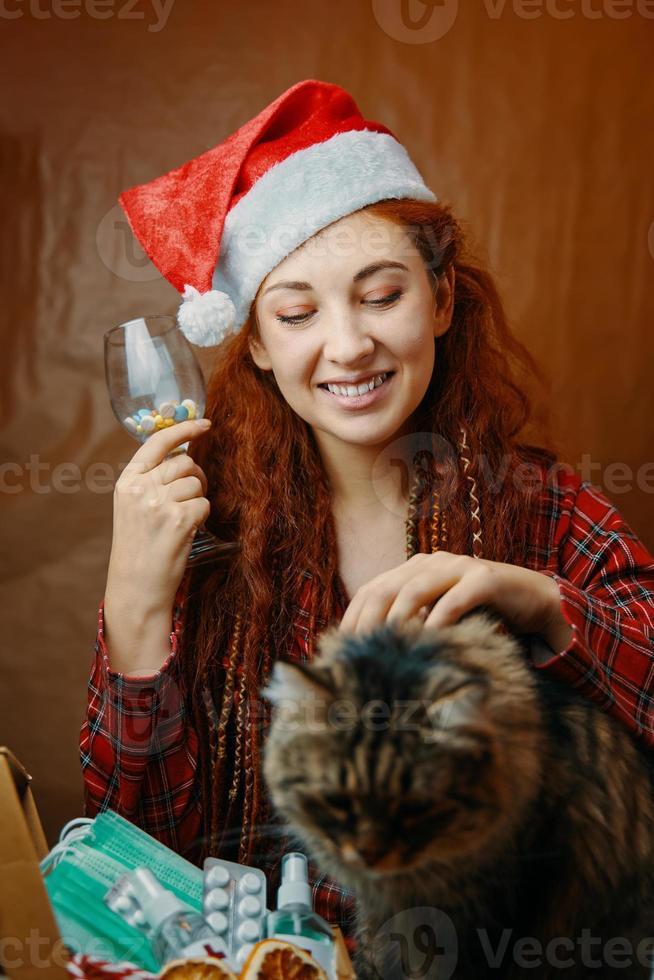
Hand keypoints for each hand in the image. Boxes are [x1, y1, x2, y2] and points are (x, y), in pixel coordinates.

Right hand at [105, 418, 211, 615]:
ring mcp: (158, 503)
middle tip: (190, 499)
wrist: (136, 587)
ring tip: (183, 519)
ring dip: (198, 499)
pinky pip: (204, 504)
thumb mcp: (133, 507)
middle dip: (196, 477)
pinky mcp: (178, 520)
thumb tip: (184, 455)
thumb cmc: (139, 548)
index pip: (157, 441)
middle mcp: (140, 488)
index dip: (184, 428)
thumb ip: (151, 480)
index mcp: (127, 481)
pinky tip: (186, 531)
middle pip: (185, 463)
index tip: (204, 423)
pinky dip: (201, 517)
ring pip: (197, 483)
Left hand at [337, 552, 571, 648]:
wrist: (536, 601)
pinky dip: (440, 617)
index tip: (340, 646)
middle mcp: (433, 562)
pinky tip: (430, 638)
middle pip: (387, 587)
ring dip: (398, 617)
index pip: (372, 589)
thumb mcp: (439, 617)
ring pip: (417, 588)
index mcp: (415, 569)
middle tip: (357, 649)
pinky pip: (457, 597)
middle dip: (368, 618)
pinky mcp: (486, 578)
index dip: (353, 616)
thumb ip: (412, 624)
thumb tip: (373, 655)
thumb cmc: (482, 615)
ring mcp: (460, 566)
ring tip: (385, 644)